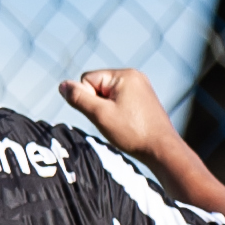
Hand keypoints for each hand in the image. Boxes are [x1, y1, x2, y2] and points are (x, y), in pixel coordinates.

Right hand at [59, 65, 178, 158]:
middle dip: (98, 104)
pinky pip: (119, 101)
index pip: (87, 79)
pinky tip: (127, 124)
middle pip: (97, 86)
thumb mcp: (99, 115)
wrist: (161, 149)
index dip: (88, 99)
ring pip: (107, 95)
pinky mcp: (144, 99)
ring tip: (122, 124)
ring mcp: (140, 87)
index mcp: (124, 75)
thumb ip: (78, 98)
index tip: (104, 114)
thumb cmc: (133, 132)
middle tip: (113, 121)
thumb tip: (62, 86)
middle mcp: (134, 76)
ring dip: (107, 110)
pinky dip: (118, 113)